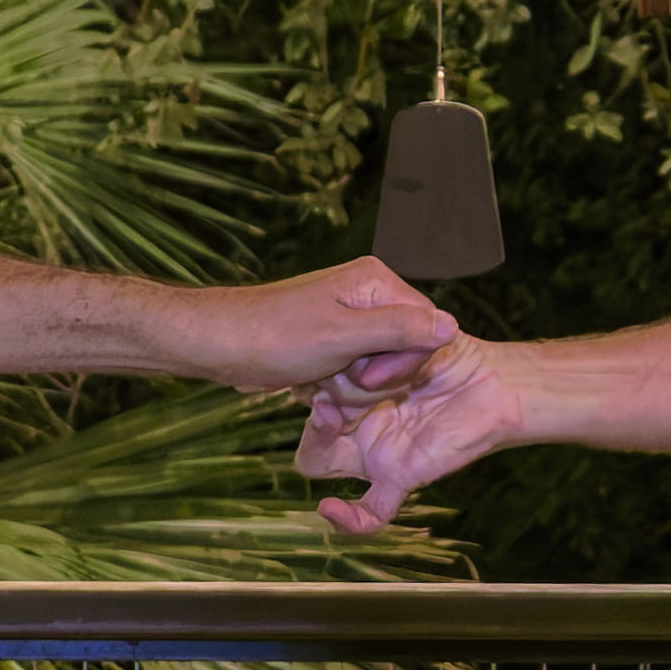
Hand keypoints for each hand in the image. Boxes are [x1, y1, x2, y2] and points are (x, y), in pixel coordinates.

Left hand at [182, 258, 457, 394]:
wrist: (219, 342)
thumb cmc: (275, 337)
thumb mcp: (343, 338)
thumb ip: (399, 331)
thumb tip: (451, 326)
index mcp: (376, 282)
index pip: (425, 329)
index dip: (401, 364)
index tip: (366, 376)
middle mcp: (368, 294)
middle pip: (402, 351)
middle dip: (370, 377)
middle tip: (333, 377)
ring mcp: (350, 317)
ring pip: (377, 367)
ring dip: (349, 386)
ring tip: (315, 381)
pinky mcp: (333, 339)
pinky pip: (353, 371)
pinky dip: (334, 385)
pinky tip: (309, 384)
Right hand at [303, 329, 531, 529]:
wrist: (495, 382)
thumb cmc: (451, 354)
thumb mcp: (407, 336)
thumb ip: (381, 342)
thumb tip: (363, 367)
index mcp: (353, 392)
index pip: (306, 392)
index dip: (303, 377)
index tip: (312, 357)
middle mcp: (357, 425)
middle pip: (304, 424)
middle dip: (307, 403)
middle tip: (326, 386)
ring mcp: (375, 454)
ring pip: (319, 462)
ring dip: (316, 441)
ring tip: (330, 416)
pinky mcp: (401, 475)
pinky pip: (370, 512)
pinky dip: (348, 520)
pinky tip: (329, 508)